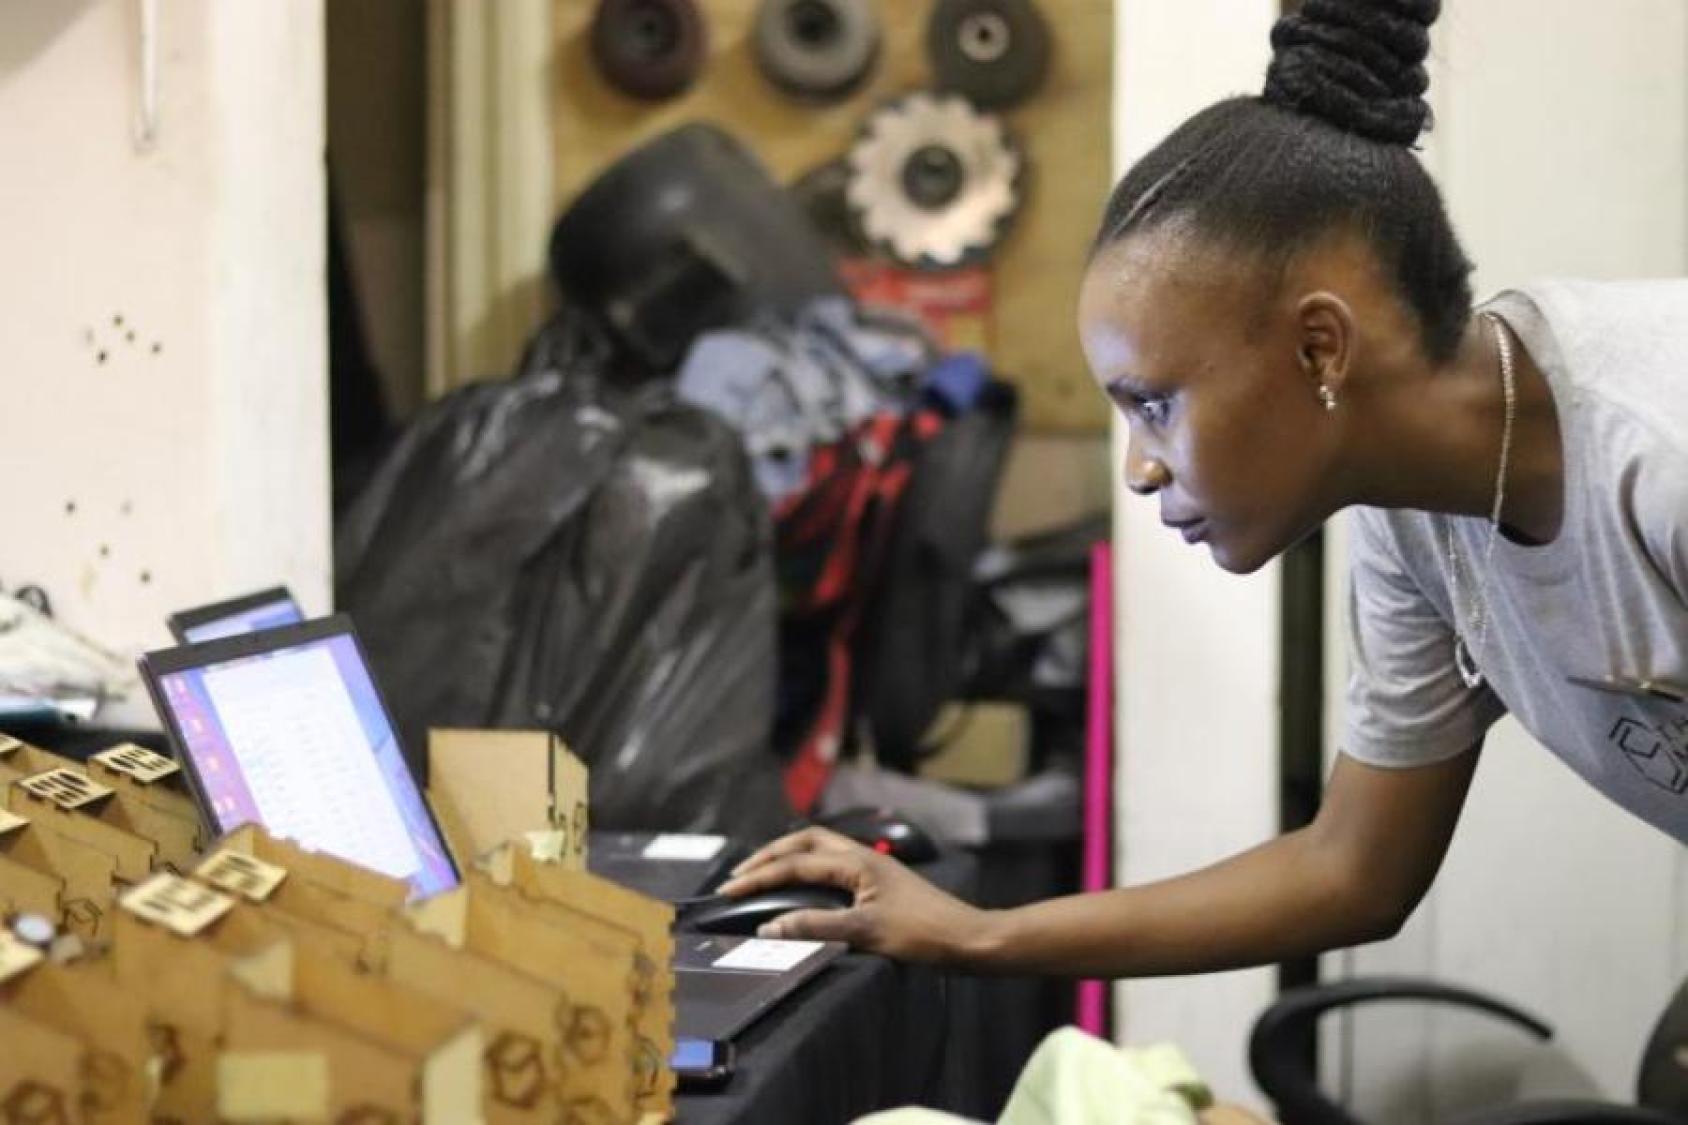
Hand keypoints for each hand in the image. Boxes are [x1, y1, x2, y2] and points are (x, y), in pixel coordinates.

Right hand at [716, 827, 995, 963]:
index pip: (796, 862)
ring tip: (762, 875)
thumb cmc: (924, 934)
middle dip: (769, 855)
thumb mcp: (865, 932)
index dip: (759, 876)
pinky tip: (802, 888)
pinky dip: (808, 871)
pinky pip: (833, 866)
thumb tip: (771, 926)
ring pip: (820, 850)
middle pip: (805, 842)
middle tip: (740, 874)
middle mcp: (863, 857)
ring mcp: (872, 868)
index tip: (730, 890)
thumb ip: (816, 927)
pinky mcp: (878, 883)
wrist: (968, 940)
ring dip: (788, 858)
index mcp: (857, 861)